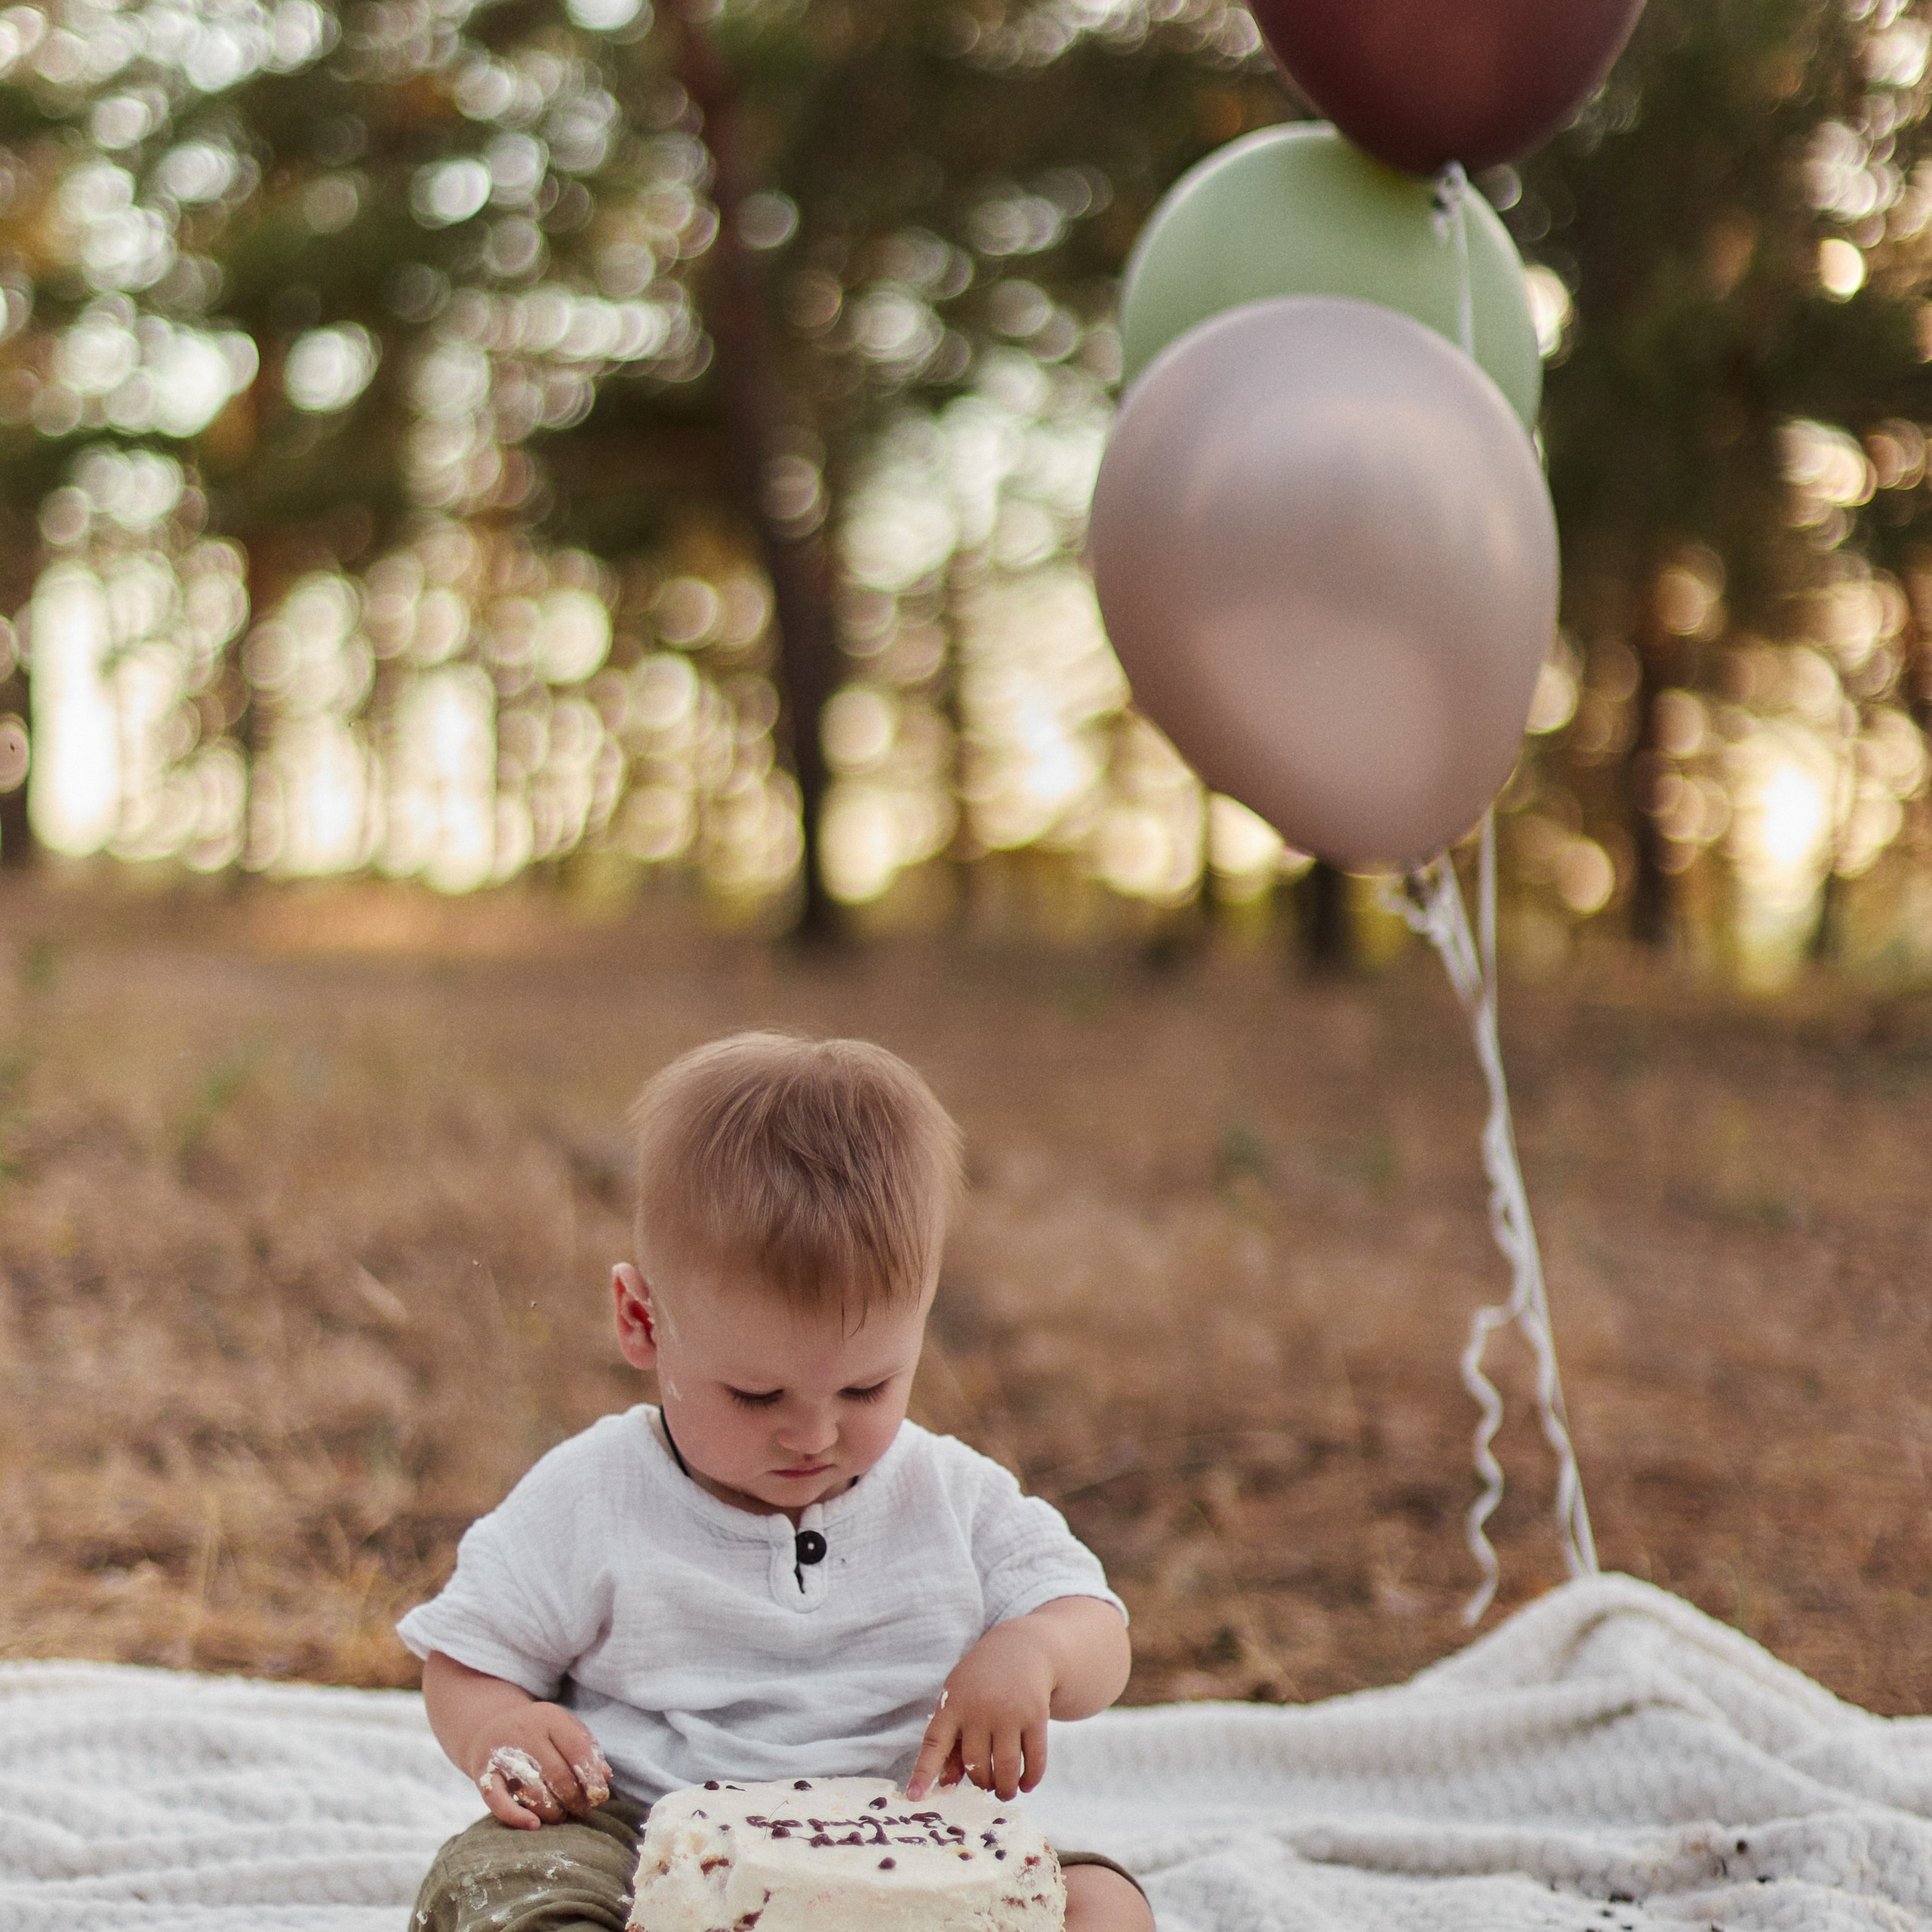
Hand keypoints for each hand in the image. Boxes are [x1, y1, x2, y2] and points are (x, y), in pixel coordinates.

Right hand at [469, 1704, 613, 1830]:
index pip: (577, 1749)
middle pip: (557, 1773)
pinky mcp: (483, 1774)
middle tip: (582, 1810)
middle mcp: (524, 1731)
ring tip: (562, 1814)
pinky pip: (498, 1801)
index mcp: (549, 1717)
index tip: (601, 1797)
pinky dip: (516, 1817)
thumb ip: (586, 1749)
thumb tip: (605, 1777)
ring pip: (533, 1790)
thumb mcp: (563, 1729)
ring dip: (553, 1810)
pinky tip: (534, 1826)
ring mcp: (501, 1752)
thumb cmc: (538, 1733)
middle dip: (574, 1798)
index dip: (592, 1777)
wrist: (489, 1727)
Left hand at [906, 1619, 1055, 1801]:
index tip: (915, 1797)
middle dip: (982, 1782)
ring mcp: (1009, 1713)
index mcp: (953, 1704)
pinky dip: (1031, 1778)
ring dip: (1005, 1788)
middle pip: (976, 1765)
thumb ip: (951, 1740)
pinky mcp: (1036, 1716)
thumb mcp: (959, 1699)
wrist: (1021, 1648)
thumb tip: (946, 1784)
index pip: (933, 1744)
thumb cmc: (982, 1681)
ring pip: (1006, 1768)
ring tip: (1005, 1791)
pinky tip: (1026, 1783)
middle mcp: (979, 1709)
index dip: (923, 1773)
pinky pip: (1034, 1759)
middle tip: (987, 1785)